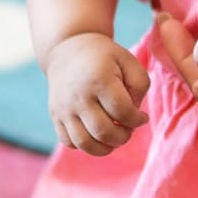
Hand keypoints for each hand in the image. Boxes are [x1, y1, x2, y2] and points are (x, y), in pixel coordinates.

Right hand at [45, 32, 151, 155]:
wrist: (68, 49)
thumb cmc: (105, 57)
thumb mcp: (129, 61)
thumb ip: (140, 86)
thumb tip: (133, 114)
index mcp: (99, 80)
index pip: (123, 112)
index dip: (138, 120)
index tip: (142, 117)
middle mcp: (78, 97)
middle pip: (104, 132)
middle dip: (123, 137)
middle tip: (128, 128)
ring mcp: (64, 108)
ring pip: (84, 144)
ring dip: (105, 148)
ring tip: (114, 137)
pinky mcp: (55, 116)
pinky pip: (70, 143)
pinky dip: (87, 146)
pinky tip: (97, 134)